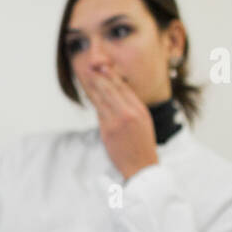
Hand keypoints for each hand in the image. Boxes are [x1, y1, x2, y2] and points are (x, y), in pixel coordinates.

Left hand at [79, 66, 159, 180]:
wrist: (141, 167)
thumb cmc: (142, 145)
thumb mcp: (144, 122)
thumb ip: (132, 108)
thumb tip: (117, 96)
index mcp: (140, 110)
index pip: (124, 88)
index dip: (113, 76)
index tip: (105, 66)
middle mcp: (129, 113)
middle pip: (112, 89)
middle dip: (101, 76)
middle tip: (92, 65)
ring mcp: (117, 121)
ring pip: (103, 98)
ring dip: (94, 85)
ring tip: (87, 74)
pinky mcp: (107, 131)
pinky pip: (98, 112)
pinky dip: (94, 101)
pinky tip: (88, 93)